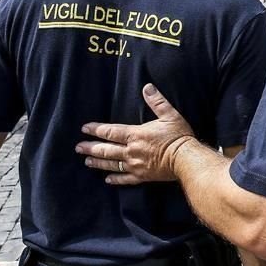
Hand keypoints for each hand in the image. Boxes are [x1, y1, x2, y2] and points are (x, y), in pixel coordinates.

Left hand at [76, 83, 195, 184]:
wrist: (186, 159)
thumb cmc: (178, 136)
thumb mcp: (170, 115)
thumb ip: (157, 101)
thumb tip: (147, 87)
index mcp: (136, 135)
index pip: (110, 131)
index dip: (96, 129)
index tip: (84, 129)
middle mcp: (131, 151)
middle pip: (106, 149)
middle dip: (91, 147)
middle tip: (78, 147)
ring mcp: (135, 165)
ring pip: (112, 164)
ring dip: (98, 162)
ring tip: (87, 161)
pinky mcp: (142, 176)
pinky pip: (125, 178)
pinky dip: (115, 178)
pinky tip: (107, 179)